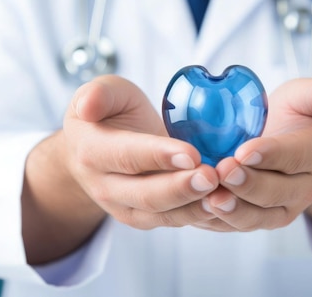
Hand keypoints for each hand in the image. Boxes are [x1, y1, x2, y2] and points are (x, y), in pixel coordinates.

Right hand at [63, 75, 219, 229]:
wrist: (96, 146)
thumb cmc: (106, 113)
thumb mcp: (102, 92)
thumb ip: (99, 94)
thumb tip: (89, 105)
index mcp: (91, 150)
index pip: (126, 156)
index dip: (158, 156)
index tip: (191, 153)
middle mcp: (103, 185)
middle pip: (145, 194)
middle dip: (181, 188)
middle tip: (213, 177)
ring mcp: (122, 206)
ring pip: (160, 214)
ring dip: (192, 206)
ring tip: (222, 194)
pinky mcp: (142, 217)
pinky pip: (171, 220)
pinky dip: (196, 214)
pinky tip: (220, 202)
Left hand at [195, 79, 311, 231]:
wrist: (296, 145)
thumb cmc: (298, 116)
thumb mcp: (308, 98)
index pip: (295, 156)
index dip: (270, 155)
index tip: (244, 150)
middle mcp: (304, 187)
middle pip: (275, 192)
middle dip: (247, 184)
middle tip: (221, 171)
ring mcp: (283, 207)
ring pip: (259, 216)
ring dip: (233, 210)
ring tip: (210, 199)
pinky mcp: (261, 219)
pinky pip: (240, 225)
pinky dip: (219, 222)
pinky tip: (199, 210)